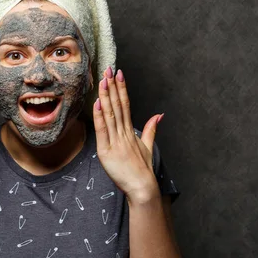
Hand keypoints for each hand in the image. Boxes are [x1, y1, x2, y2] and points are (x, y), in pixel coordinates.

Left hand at [92, 67, 162, 203]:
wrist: (143, 188)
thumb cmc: (143, 170)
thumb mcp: (147, 147)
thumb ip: (151, 129)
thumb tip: (159, 115)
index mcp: (131, 131)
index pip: (126, 104)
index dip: (122, 88)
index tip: (119, 73)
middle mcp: (124, 133)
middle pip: (117, 105)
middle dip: (112, 86)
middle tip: (108, 69)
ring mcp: (116, 141)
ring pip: (110, 114)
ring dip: (106, 96)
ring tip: (103, 80)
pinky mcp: (107, 151)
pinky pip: (102, 131)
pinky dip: (100, 116)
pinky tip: (98, 103)